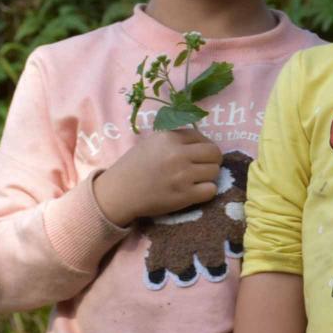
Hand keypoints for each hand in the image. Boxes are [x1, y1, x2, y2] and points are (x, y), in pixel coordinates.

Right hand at [94, 128, 222, 225]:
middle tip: (202, 168)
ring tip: (195, 180)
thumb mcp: (152, 143)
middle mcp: (178, 154)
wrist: (118, 193)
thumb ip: (176, 139)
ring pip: (215, 172)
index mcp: (169, 138)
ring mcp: (182, 175)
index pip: (202, 138)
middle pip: (215, 154)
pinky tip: (195, 192)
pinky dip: (206, 191)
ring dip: (208, 177)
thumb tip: (202, 141)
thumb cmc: (134, 167)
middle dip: (212, 161)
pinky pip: (211, 190)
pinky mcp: (184, 195)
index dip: (203, 147)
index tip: (196, 155)